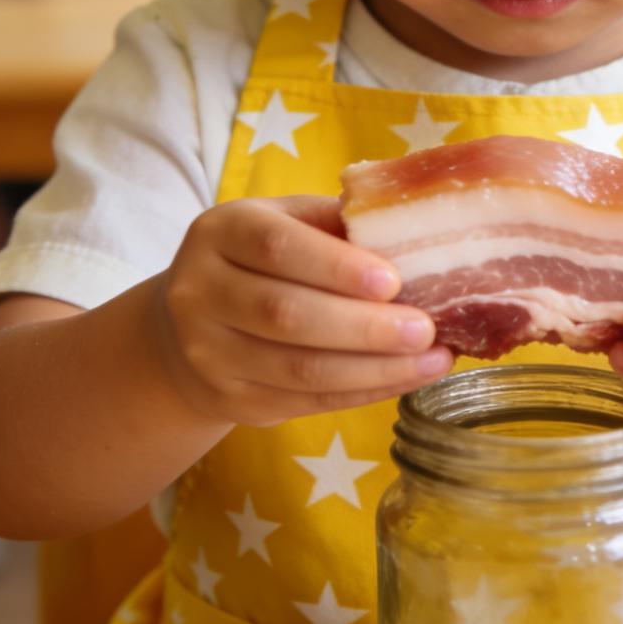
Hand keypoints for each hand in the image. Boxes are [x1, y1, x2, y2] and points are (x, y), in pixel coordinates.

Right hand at [154, 195, 451, 425]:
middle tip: (426, 328)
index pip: (276, 248)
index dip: (336, 266)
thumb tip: (414, 232)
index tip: (393, 280)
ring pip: (299, 368)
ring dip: (375, 368)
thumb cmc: (264, 259)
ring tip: (432, 358)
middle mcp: (200, 292)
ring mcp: (210, 353)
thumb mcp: (287, 221)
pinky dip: (364, 391)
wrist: (190, 325)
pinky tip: (407, 378)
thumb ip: (337, 222)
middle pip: (287, 315)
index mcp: (221, 232)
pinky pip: (306, 402)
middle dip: (365, 326)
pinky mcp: (231, 401)